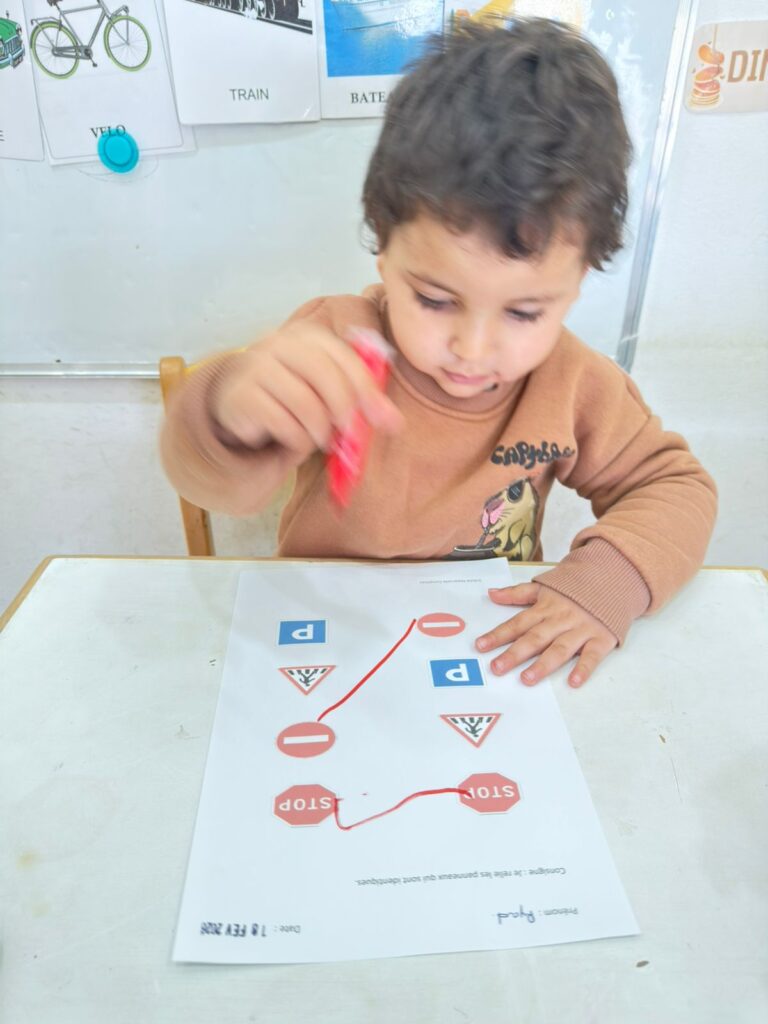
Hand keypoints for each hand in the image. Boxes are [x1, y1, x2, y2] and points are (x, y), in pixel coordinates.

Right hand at [213, 322, 402, 456]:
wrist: (236, 404)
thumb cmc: (289, 397)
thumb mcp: (324, 390)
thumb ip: (357, 398)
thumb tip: (395, 422)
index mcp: (307, 336)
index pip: (345, 358)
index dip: (368, 390)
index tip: (384, 420)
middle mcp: (279, 344)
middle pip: (326, 376)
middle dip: (345, 411)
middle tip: (350, 435)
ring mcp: (256, 367)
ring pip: (305, 403)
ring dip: (320, 430)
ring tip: (320, 439)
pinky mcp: (241, 395)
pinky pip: (282, 422)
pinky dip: (297, 440)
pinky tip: (295, 442)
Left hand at [475, 583, 616, 687]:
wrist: (613, 579)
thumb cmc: (575, 589)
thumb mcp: (545, 586)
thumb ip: (518, 593)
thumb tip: (491, 594)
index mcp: (545, 608)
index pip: (517, 623)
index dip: (498, 634)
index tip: (480, 646)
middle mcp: (560, 619)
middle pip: (535, 638)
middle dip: (515, 653)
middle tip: (497, 668)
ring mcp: (581, 630)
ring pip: (560, 649)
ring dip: (543, 664)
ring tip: (527, 679)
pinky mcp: (601, 639)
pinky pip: (592, 656)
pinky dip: (584, 669)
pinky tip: (573, 682)